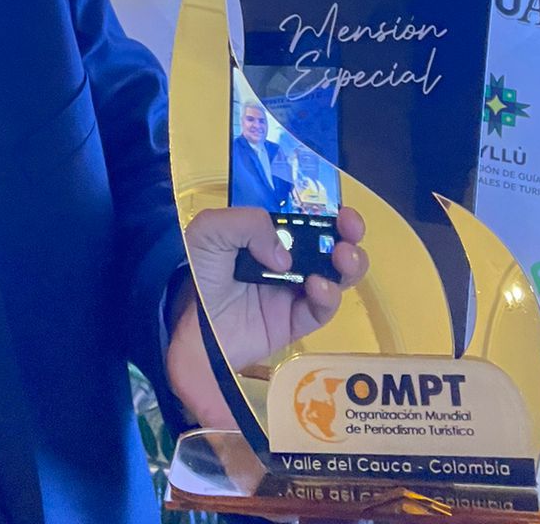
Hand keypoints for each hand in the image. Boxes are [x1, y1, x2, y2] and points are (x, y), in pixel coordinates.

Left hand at [164, 206, 366, 428]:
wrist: (190, 327)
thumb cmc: (199, 272)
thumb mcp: (212, 231)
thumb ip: (249, 224)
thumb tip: (286, 256)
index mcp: (268, 235)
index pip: (308, 219)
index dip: (329, 213)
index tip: (342, 211)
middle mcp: (287, 260)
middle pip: (331, 245)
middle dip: (349, 235)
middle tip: (350, 230)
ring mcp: (293, 292)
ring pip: (336, 276)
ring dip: (348, 264)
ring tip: (343, 257)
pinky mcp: (294, 323)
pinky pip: (321, 310)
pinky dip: (328, 297)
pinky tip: (318, 287)